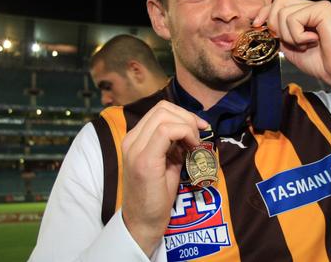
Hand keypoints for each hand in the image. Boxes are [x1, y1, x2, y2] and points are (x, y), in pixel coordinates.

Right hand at [120, 100, 208, 255]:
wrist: (143, 222)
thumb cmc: (156, 195)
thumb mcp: (166, 162)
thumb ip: (173, 144)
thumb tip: (192, 129)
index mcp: (135, 138)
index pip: (159, 110)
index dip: (183, 114)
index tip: (199, 128)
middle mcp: (131, 140)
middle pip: (162, 108)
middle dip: (187, 117)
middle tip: (199, 136)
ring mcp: (135, 149)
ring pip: (164, 115)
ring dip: (187, 125)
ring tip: (194, 145)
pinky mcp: (144, 160)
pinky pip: (167, 131)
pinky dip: (185, 133)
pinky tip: (192, 149)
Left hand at [252, 0, 330, 98]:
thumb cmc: (318, 61)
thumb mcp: (289, 45)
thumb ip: (278, 31)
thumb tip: (261, 21)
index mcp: (303, 13)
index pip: (277, 3)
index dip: (264, 12)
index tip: (257, 25)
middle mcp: (310, 6)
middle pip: (279, 3)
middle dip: (275, 25)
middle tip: (289, 42)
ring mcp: (317, 6)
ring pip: (284, 13)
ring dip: (289, 36)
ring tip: (305, 44)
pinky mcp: (323, 9)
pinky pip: (295, 18)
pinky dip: (298, 35)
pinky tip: (312, 41)